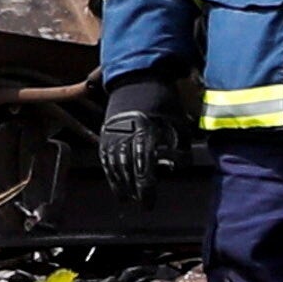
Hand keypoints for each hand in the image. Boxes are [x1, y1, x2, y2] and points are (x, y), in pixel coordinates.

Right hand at [97, 76, 174, 211]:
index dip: (146, 189)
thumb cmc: (163, 101)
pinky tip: (117, 182)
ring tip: (128, 197)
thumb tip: (172, 168)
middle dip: (133, 190)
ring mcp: (112, 132)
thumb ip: (177, 148)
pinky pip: (105, 157)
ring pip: (113, 166)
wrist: (138, 77)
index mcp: (144, 132)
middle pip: (126, 170)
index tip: (148, 204)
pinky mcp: (105, 131)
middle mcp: (125, 134)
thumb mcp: (177, 123)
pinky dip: (110, 172)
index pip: (143, 169)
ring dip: (120, 184)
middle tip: (141, 203)